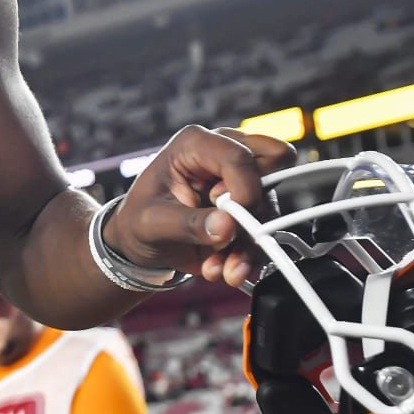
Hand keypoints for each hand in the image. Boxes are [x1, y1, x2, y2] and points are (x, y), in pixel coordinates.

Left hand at [106, 125, 296, 286]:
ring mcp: (240, 180)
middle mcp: (223, 154)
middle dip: (255, 210)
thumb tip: (227, 226)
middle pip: (274, 166)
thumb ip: (188, 223)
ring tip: (219, 267)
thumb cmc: (139, 220)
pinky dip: (250, 254)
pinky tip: (224, 267)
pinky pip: (269, 229)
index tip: (230, 222)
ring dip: (250, 243)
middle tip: (226, 231)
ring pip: (271, 205)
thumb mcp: (150, 222)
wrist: (142, 243)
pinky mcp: (249, 207)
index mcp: (195, 145)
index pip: (239, 156)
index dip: (244, 191)